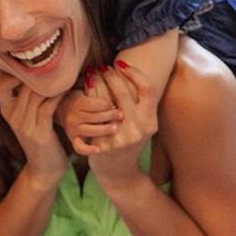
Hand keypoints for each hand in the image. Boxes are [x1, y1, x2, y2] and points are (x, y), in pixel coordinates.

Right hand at [0, 58, 66, 182]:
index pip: (0, 84)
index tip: (31, 62)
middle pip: (22, 85)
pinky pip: (48, 106)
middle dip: (38, 73)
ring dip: (52, 82)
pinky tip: (69, 87)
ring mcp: (24, 125)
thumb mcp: (29, 117)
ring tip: (65, 71)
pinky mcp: (39, 132)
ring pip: (35, 94)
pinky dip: (59, 95)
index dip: (12, 72)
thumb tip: (33, 72)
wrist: (44, 169)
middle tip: (55, 59)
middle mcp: (12, 116)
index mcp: (7, 109)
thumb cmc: (41, 138)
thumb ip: (28, 97)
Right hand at [56, 81, 122, 155]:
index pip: (93, 104)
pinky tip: (99, 149)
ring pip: (90, 130)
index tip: (114, 103)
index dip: (105, 104)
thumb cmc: (78, 98)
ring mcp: (73, 129)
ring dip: (103, 129)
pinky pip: (80, 147)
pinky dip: (89, 149)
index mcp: (77, 102)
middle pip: (93, 116)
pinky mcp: (74, 140)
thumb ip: (93, 82)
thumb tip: (105, 69)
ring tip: (115, 128)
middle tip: (121, 114)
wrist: (59, 112)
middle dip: (108, 115)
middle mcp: (73, 116)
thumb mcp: (83, 88)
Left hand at [87, 61, 157, 185]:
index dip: (135, 73)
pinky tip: (84, 88)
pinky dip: (87, 98)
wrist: (119, 172)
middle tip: (104, 67)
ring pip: (105, 101)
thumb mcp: (141, 124)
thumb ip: (140, 103)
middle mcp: (138, 130)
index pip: (147, 89)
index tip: (122, 63)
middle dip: (111, 75)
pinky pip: (92, 114)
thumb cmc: (129, 140)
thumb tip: (131, 68)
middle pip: (123, 92)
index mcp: (150, 122)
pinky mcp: (102, 144)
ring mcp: (120, 138)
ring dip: (97, 83)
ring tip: (94, 73)